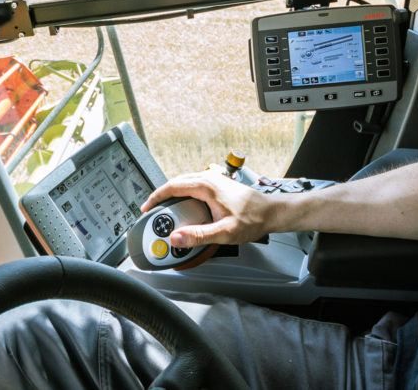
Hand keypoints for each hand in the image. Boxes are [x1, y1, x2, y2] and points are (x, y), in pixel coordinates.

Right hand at [140, 171, 278, 247]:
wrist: (271, 213)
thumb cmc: (253, 220)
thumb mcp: (224, 232)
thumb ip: (198, 235)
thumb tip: (176, 237)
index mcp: (206, 186)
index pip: (172, 186)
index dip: (156, 197)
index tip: (147, 208)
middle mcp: (209, 179)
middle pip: (176, 183)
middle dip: (161, 196)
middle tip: (153, 211)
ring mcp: (214, 180)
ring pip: (185, 183)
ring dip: (172, 195)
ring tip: (165, 210)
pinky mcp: (218, 186)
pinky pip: (193, 186)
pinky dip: (183, 194)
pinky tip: (184, 206)